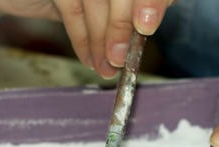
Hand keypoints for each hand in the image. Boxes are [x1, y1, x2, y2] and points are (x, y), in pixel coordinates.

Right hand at [0, 0, 173, 77]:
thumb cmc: (67, 1)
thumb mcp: (104, 6)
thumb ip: (125, 14)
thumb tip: (143, 36)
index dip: (152, 3)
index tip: (146, 27)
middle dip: (121, 28)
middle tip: (120, 59)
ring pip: (96, 2)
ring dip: (101, 42)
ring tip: (105, 68)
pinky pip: (72, 11)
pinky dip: (81, 41)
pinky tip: (89, 60)